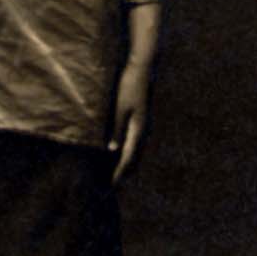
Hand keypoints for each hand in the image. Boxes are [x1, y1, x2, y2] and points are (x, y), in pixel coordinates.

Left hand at [108, 61, 152, 184]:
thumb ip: (117, 129)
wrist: (142, 69)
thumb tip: (113, 150)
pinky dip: (129, 153)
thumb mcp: (120, 108)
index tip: (112, 185)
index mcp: (139, 129)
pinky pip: (136, 142)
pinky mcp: (142, 120)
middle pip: (135, 158)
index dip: (120, 173)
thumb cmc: (128, 87)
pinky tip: (122, 153)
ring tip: (118, 175)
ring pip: (137, 151)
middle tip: (113, 186)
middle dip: (124, 172)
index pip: (129, 158)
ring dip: (128, 164)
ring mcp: (144, 125)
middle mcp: (144, 130)